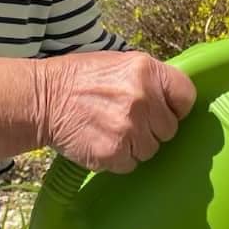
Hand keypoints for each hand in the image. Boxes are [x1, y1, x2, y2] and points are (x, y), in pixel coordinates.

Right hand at [36, 51, 195, 173]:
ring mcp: (130, 127)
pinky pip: (131, 164)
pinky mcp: (115, 151)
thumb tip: (170, 100)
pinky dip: (118, 159)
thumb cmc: (78, 79)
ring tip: (111, 131)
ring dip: (134, 146)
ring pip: (151, 150)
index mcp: (146, 70)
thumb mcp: (118, 64)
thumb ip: (148, 80)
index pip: (186, 96)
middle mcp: (143, 98)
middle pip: (169, 129)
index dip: (177, 107)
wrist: (42, 99)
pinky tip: (102, 142)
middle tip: (127, 121)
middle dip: (152, 129)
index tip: (166, 111)